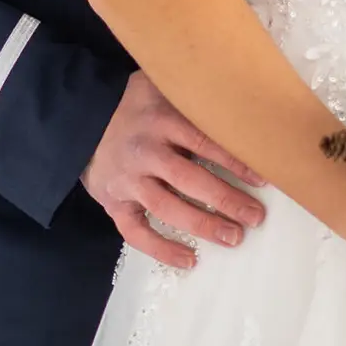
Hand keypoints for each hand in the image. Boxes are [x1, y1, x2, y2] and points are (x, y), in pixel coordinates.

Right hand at [83, 71, 268, 269]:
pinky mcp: (114, 203)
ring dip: (203, 225)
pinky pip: (136, 232)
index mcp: (162, 120)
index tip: (263, 178)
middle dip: (226, 200)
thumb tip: (242, 101)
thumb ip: (194, 96)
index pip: (205, 142)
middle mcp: (145, 151)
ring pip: (167, 208)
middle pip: (190, 180)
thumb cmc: (136, 103)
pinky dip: (162, 249)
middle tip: (256, 216)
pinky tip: (189, 259)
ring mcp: (128, 180)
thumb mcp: (163, 86)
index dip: (235, 162)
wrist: (82, 119)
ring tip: (234, 237)